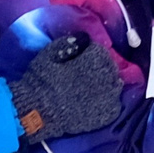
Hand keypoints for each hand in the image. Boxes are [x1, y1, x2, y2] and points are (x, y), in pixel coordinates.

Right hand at [6, 33, 125, 140]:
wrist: (38, 112)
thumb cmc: (41, 81)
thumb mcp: (49, 55)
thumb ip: (67, 44)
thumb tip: (82, 38)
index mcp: (94, 60)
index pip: (100, 50)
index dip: (90, 53)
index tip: (80, 58)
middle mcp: (107, 77)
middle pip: (110, 67)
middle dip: (100, 67)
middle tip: (85, 74)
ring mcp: (109, 97)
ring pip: (115, 84)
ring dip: (105, 83)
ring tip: (91, 88)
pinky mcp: (108, 114)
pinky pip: (114, 104)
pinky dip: (107, 102)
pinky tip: (95, 102)